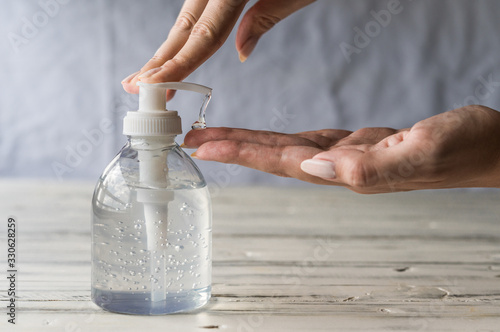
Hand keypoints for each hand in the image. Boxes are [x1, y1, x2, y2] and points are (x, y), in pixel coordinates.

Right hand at [121, 0, 314, 94]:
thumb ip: (266, 17)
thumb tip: (240, 53)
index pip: (203, 35)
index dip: (177, 65)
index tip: (155, 87)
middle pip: (183, 27)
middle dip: (160, 60)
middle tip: (135, 87)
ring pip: (186, 16)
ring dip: (168, 47)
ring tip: (148, 74)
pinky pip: (197, 6)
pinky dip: (186, 30)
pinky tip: (175, 46)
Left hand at [183, 105, 499, 192]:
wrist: (489, 148)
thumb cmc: (466, 148)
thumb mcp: (424, 150)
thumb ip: (371, 165)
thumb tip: (316, 166)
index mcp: (350, 170)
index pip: (282, 162)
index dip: (241, 153)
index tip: (203, 146)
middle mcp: (342, 168)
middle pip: (274, 158)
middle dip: (231, 149)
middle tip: (193, 140)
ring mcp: (348, 157)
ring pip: (286, 149)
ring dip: (249, 143)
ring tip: (216, 138)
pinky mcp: (358, 145)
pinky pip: (307, 141)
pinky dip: (280, 139)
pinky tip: (266, 139)